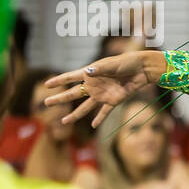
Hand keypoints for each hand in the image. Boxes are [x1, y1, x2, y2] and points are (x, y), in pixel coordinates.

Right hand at [43, 50, 160, 128]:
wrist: (142, 70)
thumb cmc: (126, 62)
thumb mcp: (112, 65)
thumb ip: (99, 70)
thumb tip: (86, 73)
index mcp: (90, 73)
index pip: (71, 77)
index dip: (59, 80)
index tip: (46, 84)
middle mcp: (94, 85)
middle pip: (73, 94)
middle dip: (60, 99)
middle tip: (46, 103)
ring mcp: (103, 94)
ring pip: (85, 107)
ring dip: (75, 115)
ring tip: (64, 122)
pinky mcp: (114, 101)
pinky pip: (104, 112)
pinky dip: (99, 119)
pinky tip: (92, 126)